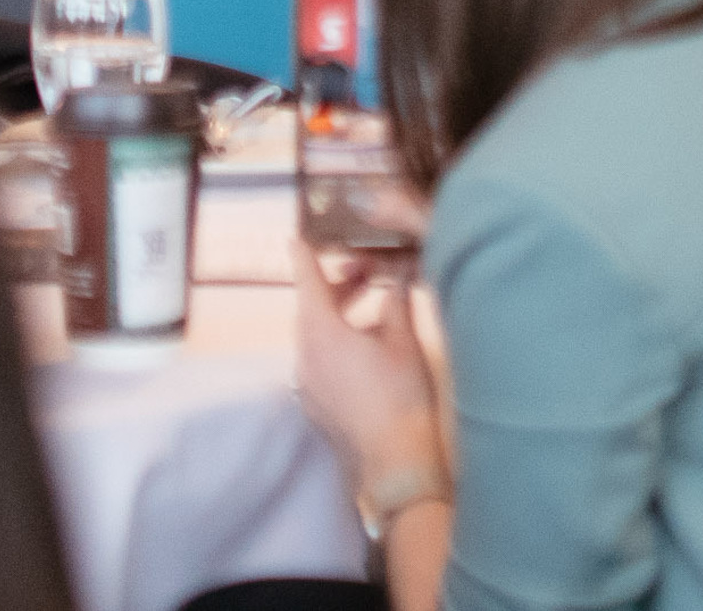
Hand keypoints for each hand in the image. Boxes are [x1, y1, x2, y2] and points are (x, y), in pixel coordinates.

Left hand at [294, 241, 442, 490]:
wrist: (395, 467)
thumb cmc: (401, 398)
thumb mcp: (405, 340)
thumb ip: (396, 299)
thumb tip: (398, 271)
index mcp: (321, 330)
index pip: (306, 278)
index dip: (304, 254)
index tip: (297, 235)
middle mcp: (304, 353)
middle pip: (311, 306)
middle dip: (337, 285)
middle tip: (366, 272)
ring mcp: (306, 383)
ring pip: (314, 334)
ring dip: (337, 315)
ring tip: (374, 309)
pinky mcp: (314, 405)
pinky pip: (318, 361)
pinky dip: (335, 344)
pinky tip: (366, 350)